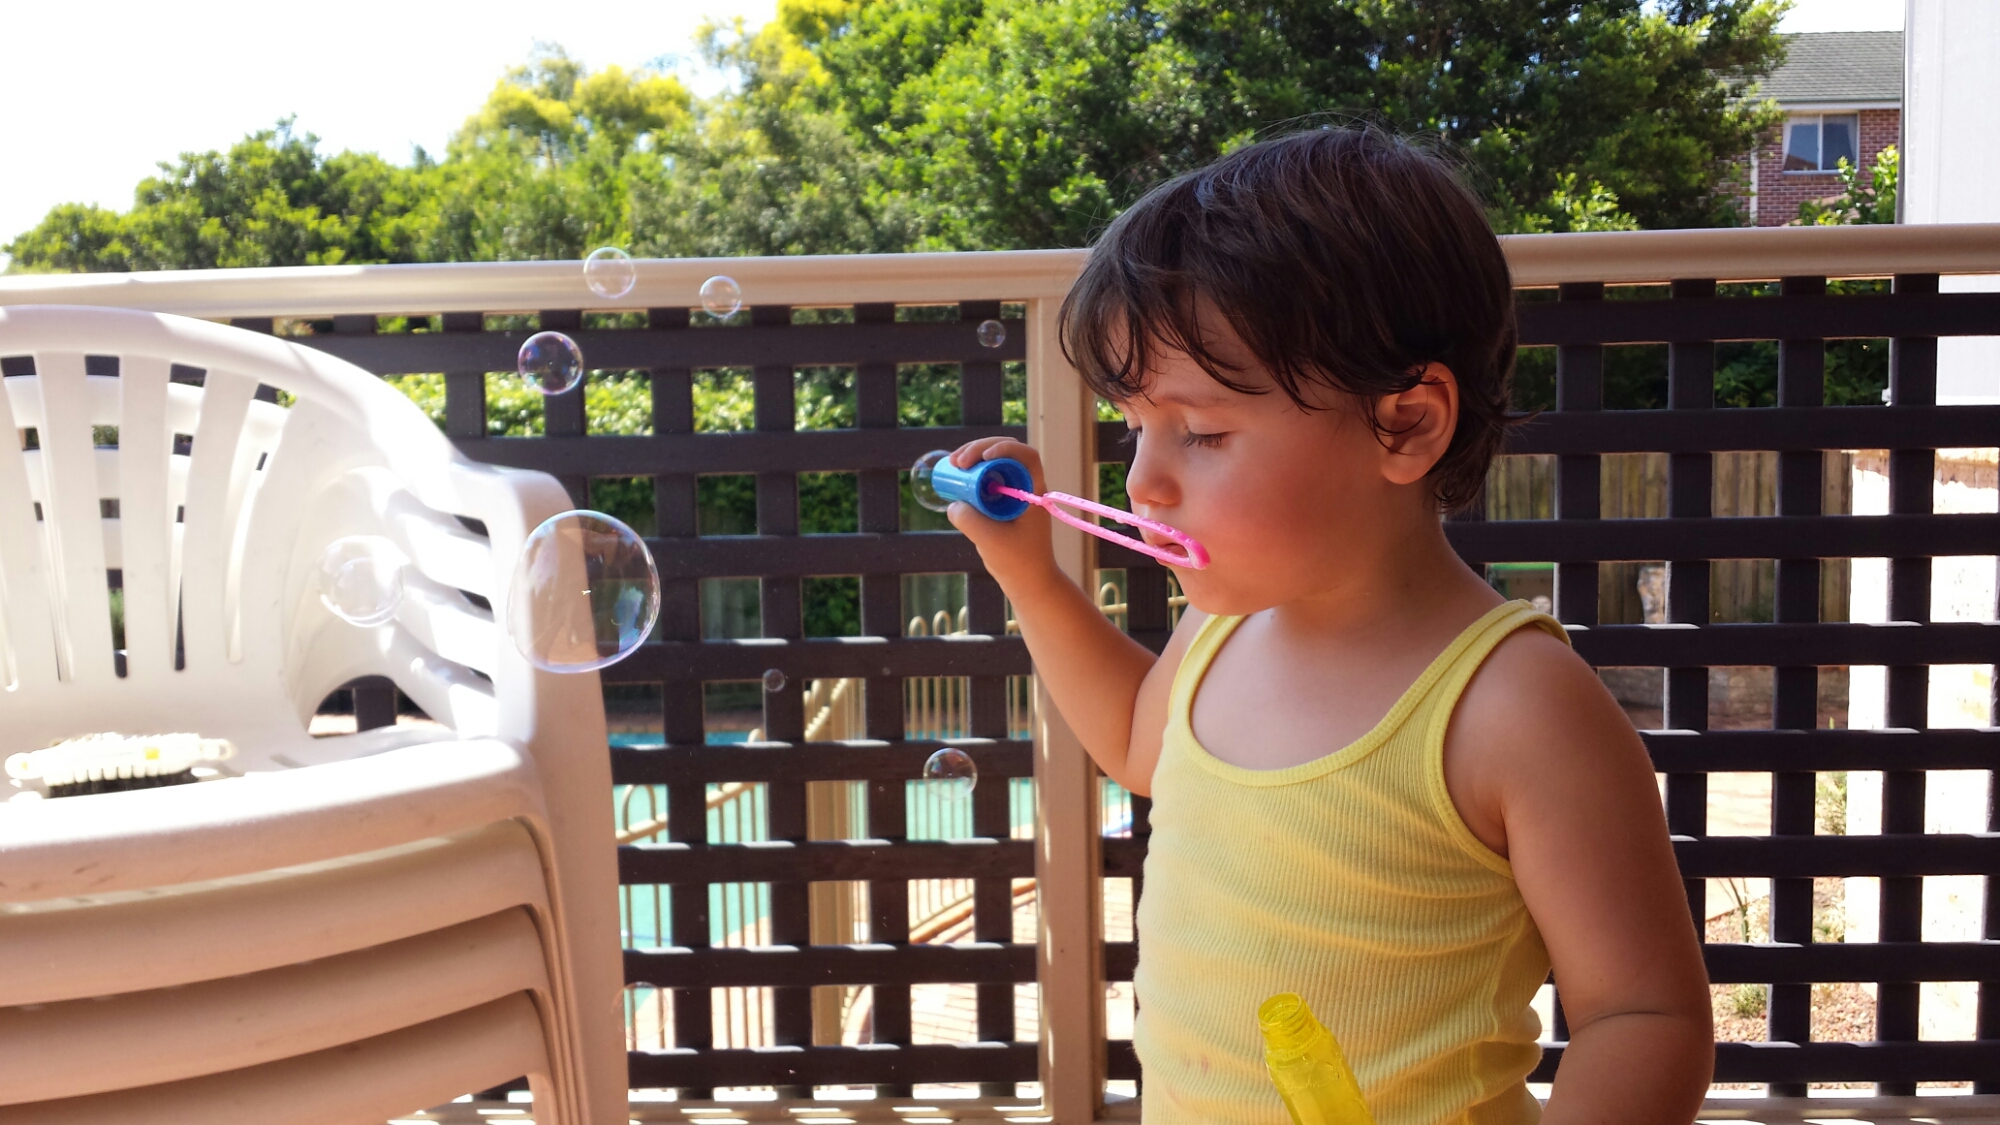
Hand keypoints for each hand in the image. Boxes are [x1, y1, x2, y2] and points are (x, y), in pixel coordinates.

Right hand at [943, 438, 1063, 597]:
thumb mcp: (989, 540)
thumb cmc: (1018, 562)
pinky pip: (984, 480)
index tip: (984, 457)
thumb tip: (953, 503)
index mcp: (1034, 490)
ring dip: (972, 459)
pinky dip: (970, 476)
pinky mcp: (999, 503)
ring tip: (951, 466)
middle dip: (979, 449)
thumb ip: (968, 519)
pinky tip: (954, 478)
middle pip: (1005, 453)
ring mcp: (1012, 493)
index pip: (1025, 456)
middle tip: (957, 462)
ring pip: (993, 464)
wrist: (1028, 582)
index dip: (1004, 447)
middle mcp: (1025, 487)